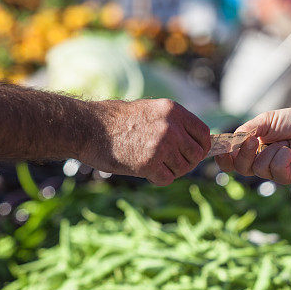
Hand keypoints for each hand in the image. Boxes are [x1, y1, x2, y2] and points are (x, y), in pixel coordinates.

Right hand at [83, 99, 209, 184]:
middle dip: (186, 162)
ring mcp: (161, 146)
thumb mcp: (148, 110)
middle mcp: (171, 127)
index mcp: (173, 110)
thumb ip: (171, 123)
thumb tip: (192, 142)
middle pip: (196, 154)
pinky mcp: (149, 164)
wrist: (87, 127)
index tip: (191, 153)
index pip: (203, 133)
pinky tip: (145, 171)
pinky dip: (158, 179)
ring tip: (153, 165)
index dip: (200, 147)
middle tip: (170, 163)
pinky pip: (167, 179)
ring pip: (183, 169)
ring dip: (171, 171)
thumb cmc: (114, 120)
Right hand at [215, 107, 290, 184]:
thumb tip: (231, 141)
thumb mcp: (264, 121)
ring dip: (271, 150)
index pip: (230, 162)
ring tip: (284, 143)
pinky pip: (277, 170)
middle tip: (254, 140)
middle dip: (245, 153)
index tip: (222, 149)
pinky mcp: (287, 176)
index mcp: (250, 151)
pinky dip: (283, 156)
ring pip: (259, 168)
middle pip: (240, 167)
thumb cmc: (290, 122)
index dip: (223, 158)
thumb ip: (246, 131)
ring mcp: (272, 172)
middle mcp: (258, 163)